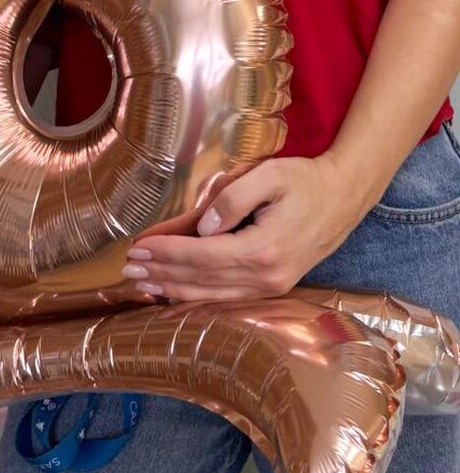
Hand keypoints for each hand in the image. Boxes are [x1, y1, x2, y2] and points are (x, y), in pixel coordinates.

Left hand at [121, 155, 366, 303]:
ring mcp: (273, 286)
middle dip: (162, 272)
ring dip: (174, 288)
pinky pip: (229, 296)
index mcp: (264, 249)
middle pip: (203, 279)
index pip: (202, 256)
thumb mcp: (268, 176)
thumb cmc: (304, 180)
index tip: (136, 247)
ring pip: (213, 294)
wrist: (345, 194)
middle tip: (127, 269)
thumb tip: (202, 228)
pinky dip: (198, 295)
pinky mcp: (274, 285)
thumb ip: (231, 200)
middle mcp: (269, 276)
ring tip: (142, 283)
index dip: (166, 252)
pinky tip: (175, 292)